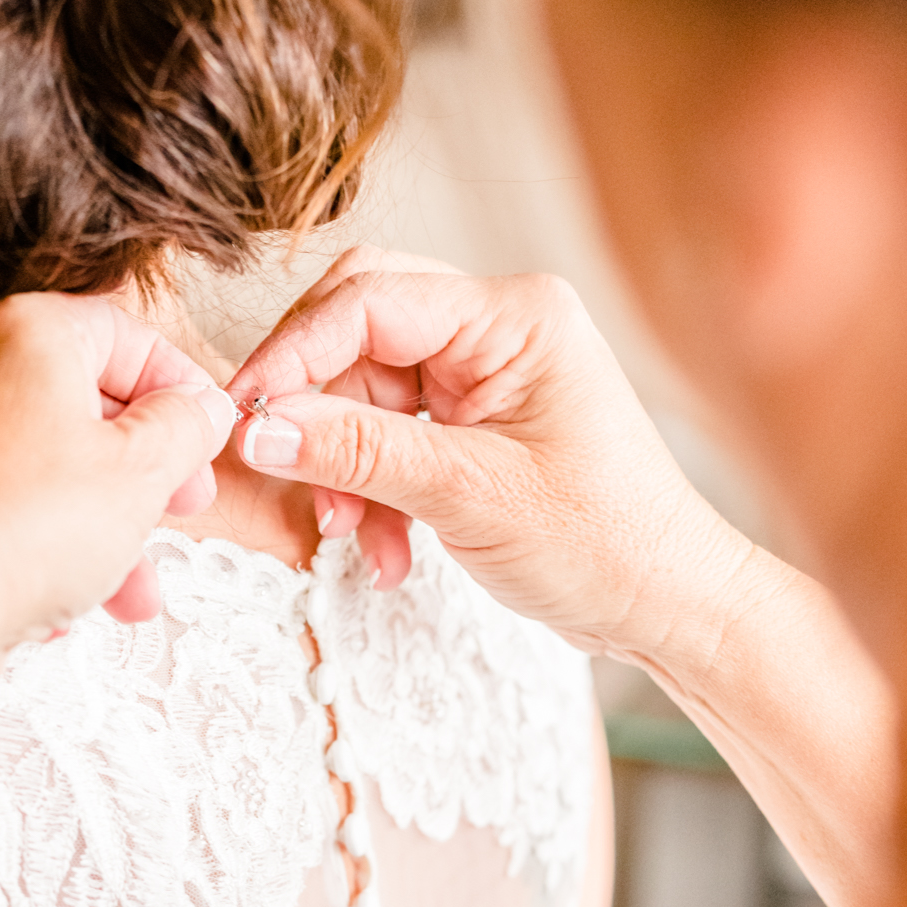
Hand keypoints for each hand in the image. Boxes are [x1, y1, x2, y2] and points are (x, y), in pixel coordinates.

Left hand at [0, 295, 239, 708]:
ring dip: (95, 531)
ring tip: (128, 590)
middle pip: (77, 409)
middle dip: (140, 473)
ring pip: (33, 473)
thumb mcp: (142, 471)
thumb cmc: (11, 530)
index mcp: (21, 335)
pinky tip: (54, 604)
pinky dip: (27, 550)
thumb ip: (183, 428)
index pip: (123, 335)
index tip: (203, 431)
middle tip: (176, 508)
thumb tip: (195, 410)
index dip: (178, 387)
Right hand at [223, 250, 745, 655]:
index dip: (291, 356)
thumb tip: (258, 428)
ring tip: (352, 534)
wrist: (666, 605)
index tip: (240, 419)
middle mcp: (496, 328)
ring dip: (339, 465)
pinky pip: (381, 432)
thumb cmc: (607, 543)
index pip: (367, 302)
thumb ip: (359, 452)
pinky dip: (367, 488)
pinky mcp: (468, 419)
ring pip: (358, 390)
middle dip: (311, 404)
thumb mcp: (471, 496)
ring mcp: (480, 373)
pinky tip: (385, 547)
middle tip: (272, 460)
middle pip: (353, 331)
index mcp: (516, 316)